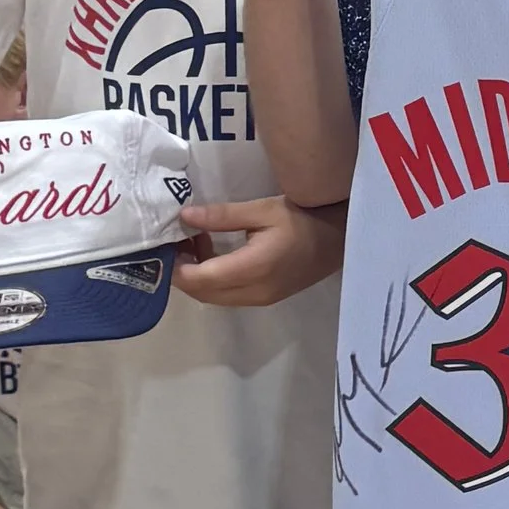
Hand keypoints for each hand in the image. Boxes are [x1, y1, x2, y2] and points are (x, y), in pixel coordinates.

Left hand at [176, 197, 345, 311]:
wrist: (339, 238)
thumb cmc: (302, 218)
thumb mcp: (262, 209)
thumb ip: (221, 216)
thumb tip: (184, 216)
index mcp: (253, 268)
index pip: (199, 279)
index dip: (176, 266)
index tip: (170, 242)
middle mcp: (254, 292)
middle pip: (201, 293)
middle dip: (182, 272)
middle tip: (177, 241)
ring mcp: (260, 299)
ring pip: (213, 298)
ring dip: (197, 277)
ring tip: (195, 244)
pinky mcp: (264, 299)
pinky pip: (227, 296)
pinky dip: (213, 280)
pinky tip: (214, 255)